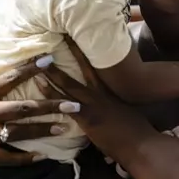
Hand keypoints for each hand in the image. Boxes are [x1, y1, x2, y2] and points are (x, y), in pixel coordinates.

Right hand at [0, 57, 78, 176]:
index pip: (11, 77)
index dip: (31, 68)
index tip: (50, 60)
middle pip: (25, 107)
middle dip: (51, 104)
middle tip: (73, 103)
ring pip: (22, 131)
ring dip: (45, 129)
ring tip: (65, 126)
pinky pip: (10, 157)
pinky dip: (26, 157)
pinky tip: (43, 155)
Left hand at [41, 37, 156, 163]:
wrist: (140, 144)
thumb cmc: (136, 130)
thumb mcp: (126, 109)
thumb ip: (116, 101)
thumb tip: (111, 98)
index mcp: (110, 90)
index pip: (97, 66)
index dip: (86, 52)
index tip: (77, 38)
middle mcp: (101, 92)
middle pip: (83, 66)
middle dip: (72, 50)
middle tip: (60, 34)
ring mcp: (93, 104)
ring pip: (69, 84)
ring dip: (53, 72)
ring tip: (38, 60)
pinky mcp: (87, 117)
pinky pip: (64, 104)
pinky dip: (51, 95)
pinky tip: (40, 86)